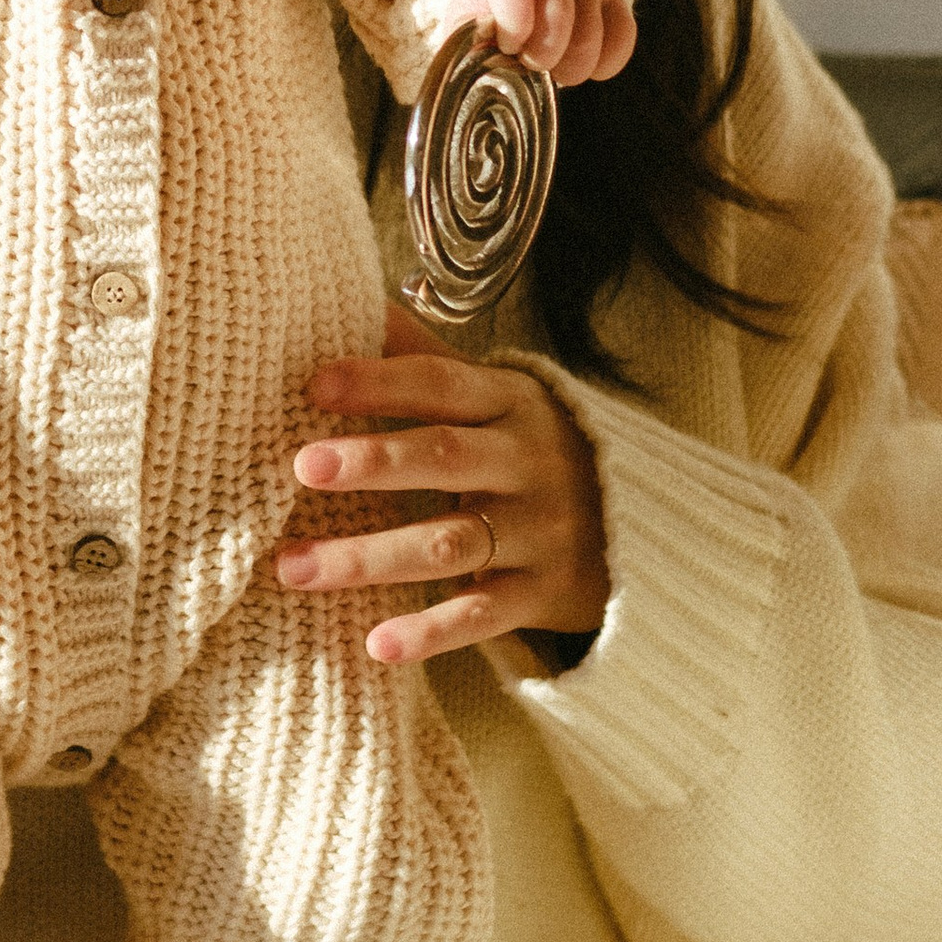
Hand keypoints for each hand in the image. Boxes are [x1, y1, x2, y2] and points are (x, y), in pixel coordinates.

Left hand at [273, 306, 610, 668]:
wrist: (649, 525)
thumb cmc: (536, 449)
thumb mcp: (498, 395)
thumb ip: (425, 355)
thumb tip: (350, 296)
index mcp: (511, 404)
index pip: (441, 385)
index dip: (380, 381)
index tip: (313, 384)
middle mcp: (527, 464)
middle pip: (444, 457)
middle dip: (373, 461)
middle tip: (302, 466)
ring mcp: (538, 533)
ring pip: (448, 543)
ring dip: (368, 557)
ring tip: (292, 568)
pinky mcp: (542, 594)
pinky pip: (481, 615)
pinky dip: (431, 631)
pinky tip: (376, 645)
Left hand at [443, 0, 635, 84]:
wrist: (516, 7)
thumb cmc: (487, 29)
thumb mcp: (465, 38)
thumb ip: (468, 51)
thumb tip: (483, 67)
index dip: (515, 22)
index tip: (509, 47)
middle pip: (560, 8)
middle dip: (544, 54)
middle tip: (530, 64)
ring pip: (591, 32)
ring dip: (571, 67)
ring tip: (553, 68)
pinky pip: (622, 38)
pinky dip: (603, 65)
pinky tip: (579, 65)